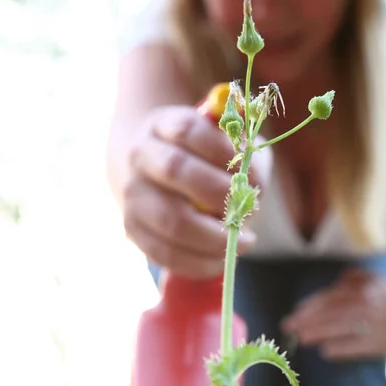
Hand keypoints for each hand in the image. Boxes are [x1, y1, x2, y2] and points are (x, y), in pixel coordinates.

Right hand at [122, 105, 268, 278]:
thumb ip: (245, 154)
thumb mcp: (227, 144)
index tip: (251, 172)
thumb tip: (253, 182)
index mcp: (163, 124)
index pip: (189, 129)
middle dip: (219, 193)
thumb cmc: (204, 160)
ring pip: (170, 219)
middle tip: (249, 212)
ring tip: (242, 242)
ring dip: (213, 236)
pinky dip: (198, 262)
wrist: (155, 175)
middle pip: (176, 170)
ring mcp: (132, 194)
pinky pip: (164, 253)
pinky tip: (221, 261)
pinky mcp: (132, 230)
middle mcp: (140, 155)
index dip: (224, 150)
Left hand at [281, 267, 385, 359]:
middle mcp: (364, 306)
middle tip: (288, 327)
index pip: (330, 299)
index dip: (310, 307)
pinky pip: (356, 347)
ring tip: (301, 338)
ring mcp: (371, 325)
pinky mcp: (377, 343)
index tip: (295, 314)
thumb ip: (351, 277)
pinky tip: (324, 352)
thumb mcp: (373, 278)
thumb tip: (329, 286)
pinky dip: (341, 349)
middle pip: (330, 314)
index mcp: (361, 291)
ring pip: (340, 329)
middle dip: (307, 321)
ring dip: (318, 334)